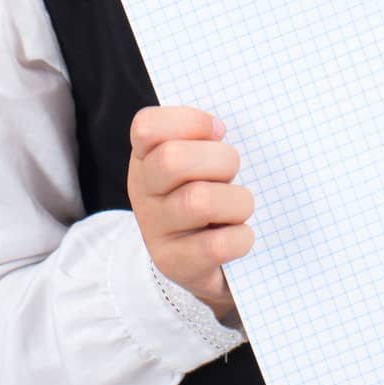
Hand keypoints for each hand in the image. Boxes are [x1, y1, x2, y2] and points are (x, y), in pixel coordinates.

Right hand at [126, 105, 254, 321]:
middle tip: (230, 175)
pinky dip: (240, 237)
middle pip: (172, 160)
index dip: (190, 121)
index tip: (218, 131)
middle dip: (220, 160)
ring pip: (199, 202)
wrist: (204, 262)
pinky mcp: (174, 263)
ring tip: (238, 209)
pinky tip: (239, 235)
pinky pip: (216, 244)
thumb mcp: (200, 163)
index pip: (147, 125)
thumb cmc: (209, 195)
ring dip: (236, 202)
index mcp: (146, 157)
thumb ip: (206, 139)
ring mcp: (154, 230)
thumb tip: (218, 129)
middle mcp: (143, 191)